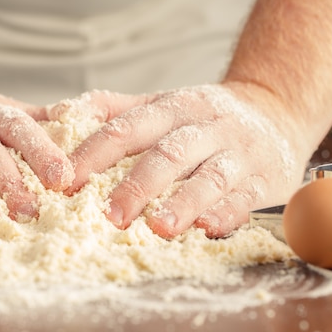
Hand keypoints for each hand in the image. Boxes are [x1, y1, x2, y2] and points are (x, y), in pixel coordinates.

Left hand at [50, 84, 311, 237]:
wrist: (275, 109)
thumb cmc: (202, 117)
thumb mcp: (160, 103)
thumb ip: (112, 110)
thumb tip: (56, 113)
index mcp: (171, 108)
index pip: (126, 129)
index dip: (94, 154)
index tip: (65, 182)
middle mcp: (205, 127)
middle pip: (167, 154)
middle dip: (136, 186)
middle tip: (108, 216)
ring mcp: (238, 153)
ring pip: (209, 177)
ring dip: (183, 203)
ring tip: (159, 227)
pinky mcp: (265, 179)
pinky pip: (247, 196)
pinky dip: (228, 213)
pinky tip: (209, 228)